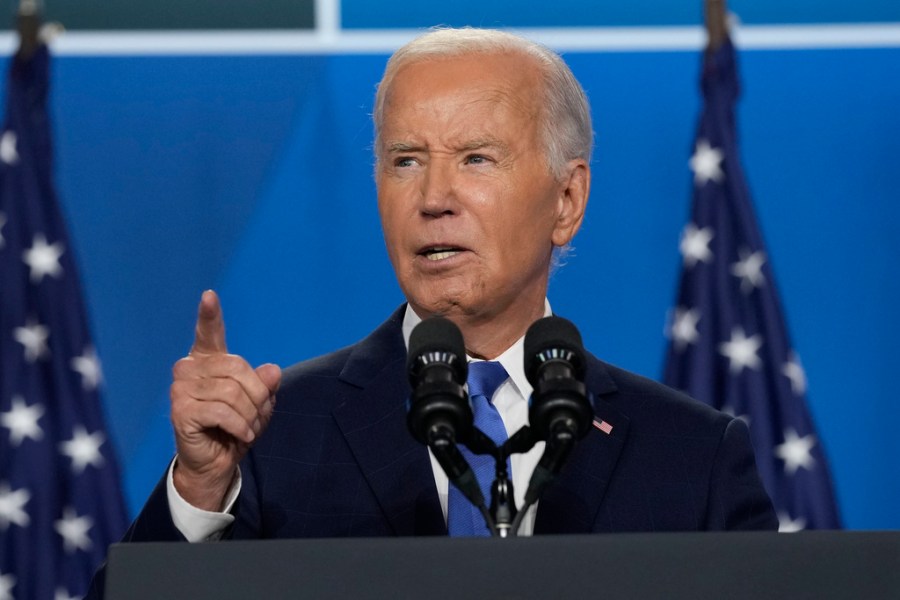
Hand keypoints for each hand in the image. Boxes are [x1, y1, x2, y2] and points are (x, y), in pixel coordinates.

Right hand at [170, 290, 280, 510]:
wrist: (217, 463)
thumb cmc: (236, 427)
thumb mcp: (259, 404)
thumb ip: (265, 385)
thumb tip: (271, 371)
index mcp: (207, 360)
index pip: (209, 332)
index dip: (209, 315)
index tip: (209, 295)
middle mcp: (189, 369)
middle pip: (237, 368)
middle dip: (257, 395)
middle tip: (258, 416)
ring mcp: (180, 389)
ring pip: (232, 393)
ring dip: (250, 415)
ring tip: (248, 428)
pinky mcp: (180, 411)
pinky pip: (222, 412)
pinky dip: (241, 426)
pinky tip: (242, 435)